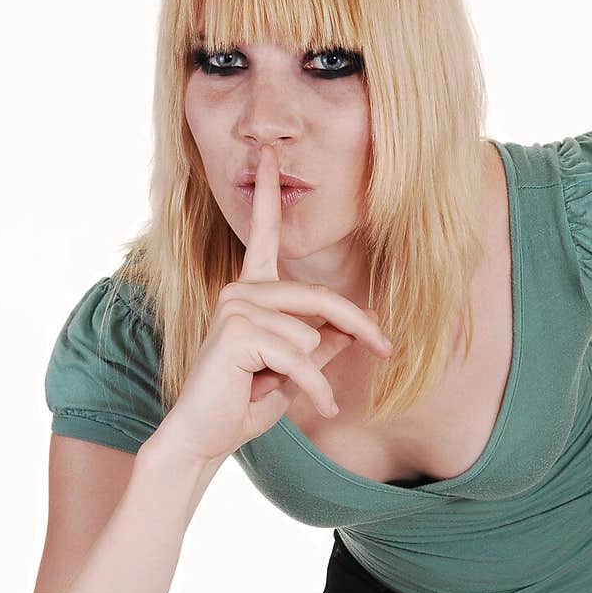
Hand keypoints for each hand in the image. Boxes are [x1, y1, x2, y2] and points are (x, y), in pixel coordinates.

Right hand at [151, 143, 393, 466]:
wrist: (203, 437)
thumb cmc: (243, 405)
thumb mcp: (294, 372)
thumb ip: (321, 343)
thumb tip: (355, 324)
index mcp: (251, 292)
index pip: (264, 236)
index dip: (269, 196)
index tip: (268, 155)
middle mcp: (241, 290)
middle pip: (319, 298)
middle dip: (360, 325)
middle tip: (388, 349)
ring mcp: (236, 307)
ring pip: (310, 334)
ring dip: (315, 374)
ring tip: (297, 397)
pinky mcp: (238, 332)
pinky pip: (300, 356)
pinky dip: (315, 386)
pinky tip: (319, 407)